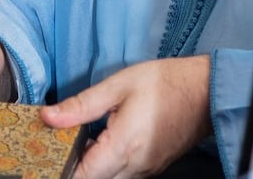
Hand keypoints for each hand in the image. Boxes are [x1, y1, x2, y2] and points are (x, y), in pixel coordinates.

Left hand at [42, 55, 211, 178]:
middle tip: (61, 141)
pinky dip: (108, 160)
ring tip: (82, 135)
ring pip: (108, 177)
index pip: (81, 176)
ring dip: (92, 163)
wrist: (206, 90)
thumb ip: (82, 105)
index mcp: (122, 147)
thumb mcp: (119, 85)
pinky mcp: (152, 166)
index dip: (61, 168)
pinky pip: (123, 172)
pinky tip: (105, 137)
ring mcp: (145, 169)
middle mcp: (134, 166)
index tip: (47, 156)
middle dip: (75, 164)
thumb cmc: (165, 82)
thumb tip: (49, 116)